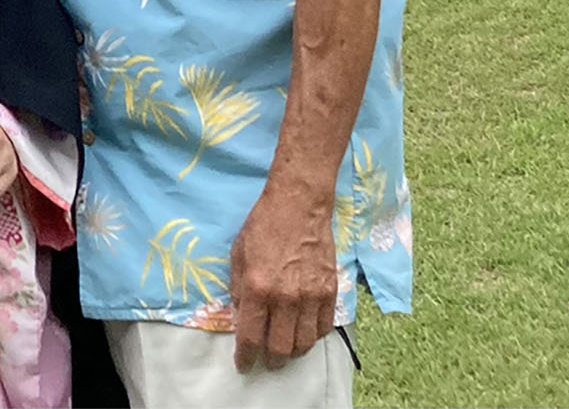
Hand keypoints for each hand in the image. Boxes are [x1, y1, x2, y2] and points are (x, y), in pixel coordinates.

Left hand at [228, 180, 338, 370]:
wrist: (299, 204)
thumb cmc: (263, 225)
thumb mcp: (238, 255)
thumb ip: (238, 289)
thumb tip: (242, 317)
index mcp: (258, 288)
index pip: (251, 337)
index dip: (246, 357)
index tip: (244, 365)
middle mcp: (285, 297)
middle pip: (281, 348)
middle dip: (272, 360)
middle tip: (267, 359)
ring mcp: (311, 296)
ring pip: (305, 343)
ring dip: (294, 351)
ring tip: (286, 348)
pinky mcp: (330, 291)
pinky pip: (324, 327)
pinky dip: (314, 335)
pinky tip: (305, 330)